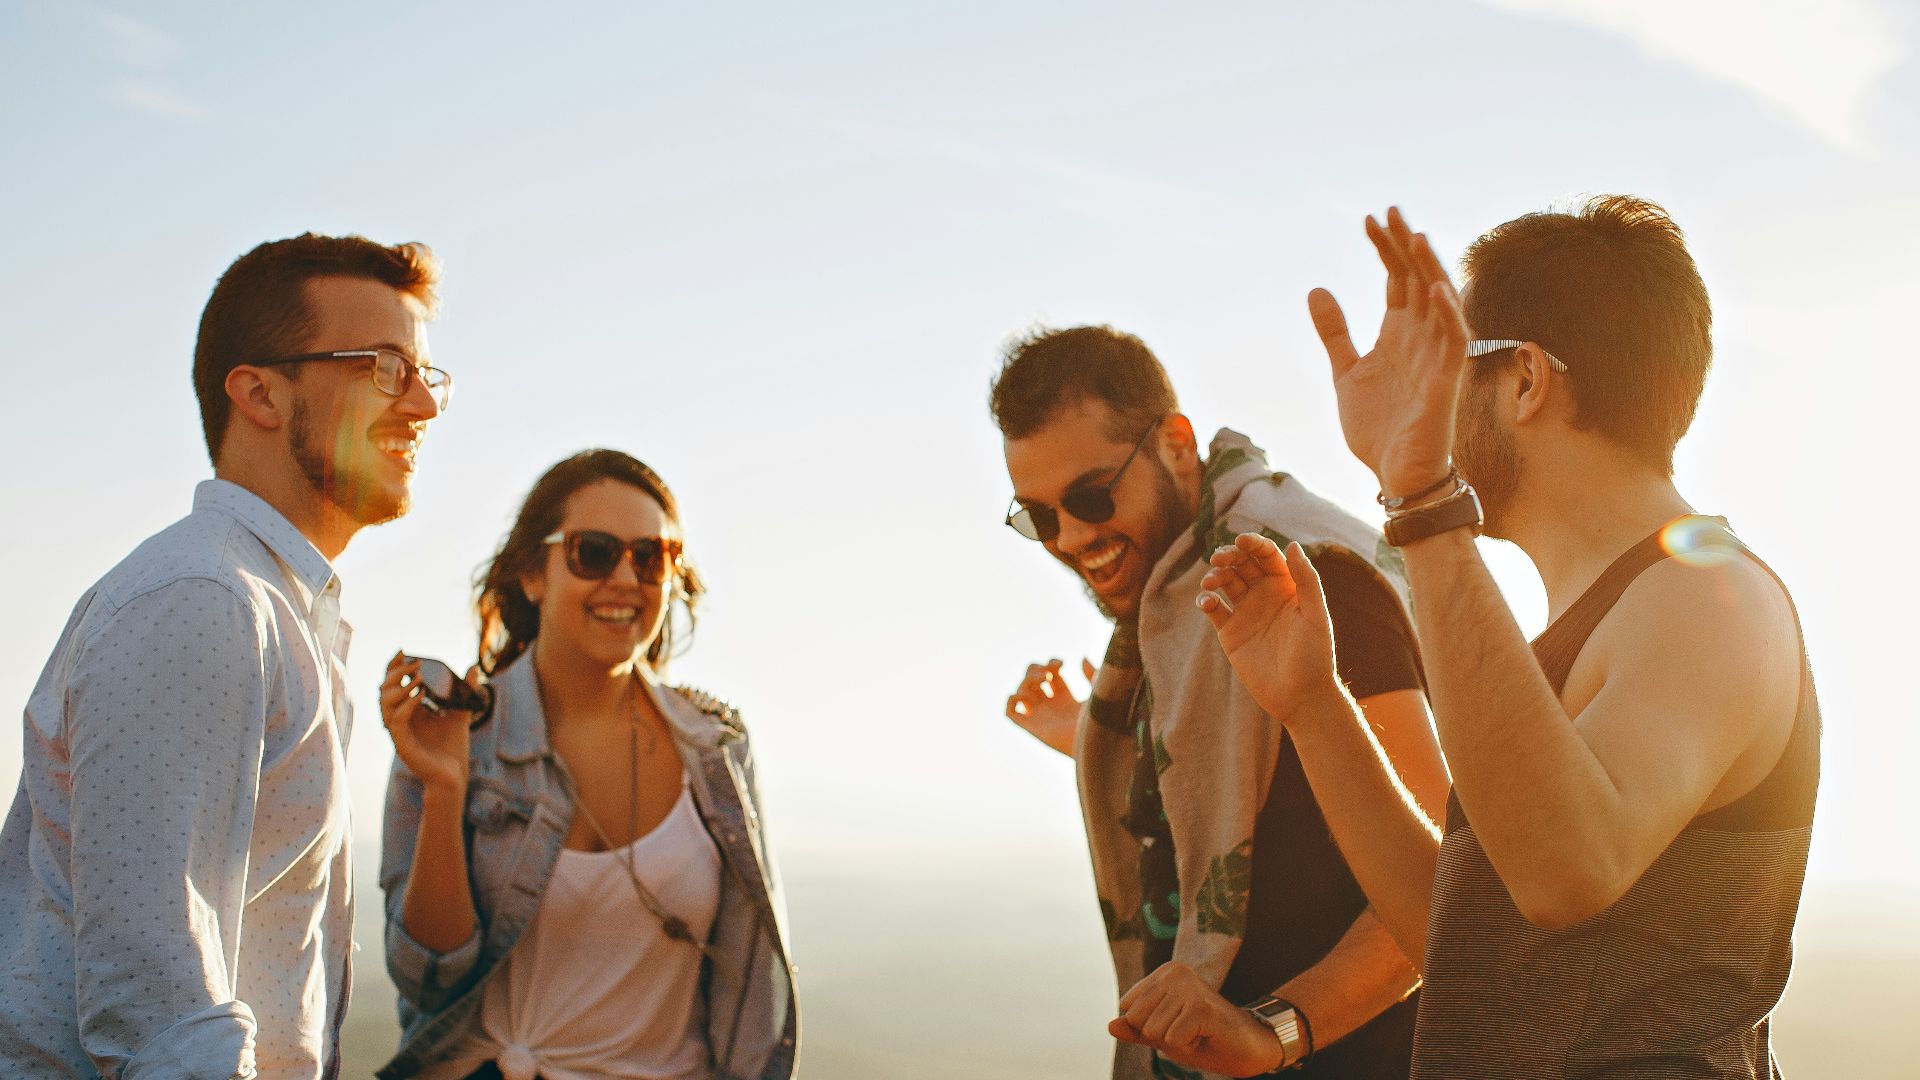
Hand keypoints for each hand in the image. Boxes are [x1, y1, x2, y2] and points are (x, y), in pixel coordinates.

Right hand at [381, 651, 474, 791]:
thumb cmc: (453, 747)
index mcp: (408, 711)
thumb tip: (473, 667)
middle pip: (384, 690)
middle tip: (416, 663)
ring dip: (399, 687)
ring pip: (384, 705)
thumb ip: (466, 691)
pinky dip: (406, 706)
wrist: (454, 775)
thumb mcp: (461, 712)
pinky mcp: (402, 744)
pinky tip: (420, 696)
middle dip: (396, 673)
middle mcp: (399, 719)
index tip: (404, 650)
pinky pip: (395, 722)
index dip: (394, 667)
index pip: (393, 684)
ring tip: (418, 678)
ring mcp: (398, 732)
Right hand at [1004, 658, 1093, 755]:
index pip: (1050, 675)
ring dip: (1027, 680)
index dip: (1051, 664)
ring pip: (1021, 691)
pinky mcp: (1031, 727)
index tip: (1061, 664)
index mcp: (1066, 698)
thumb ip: (1092, 674)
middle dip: (1036, 669)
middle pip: (1032, 680)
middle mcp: (1050, 707)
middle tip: (1048, 672)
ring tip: (1044, 679)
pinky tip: (1028, 694)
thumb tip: (1081, 658)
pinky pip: (1010, 712)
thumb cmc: (1100, 722)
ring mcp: (1040, 716)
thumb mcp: (1098, 692)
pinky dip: (1012, 699)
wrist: (1095, 743)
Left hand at [1109, 962, 1284, 1076]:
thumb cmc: (1204, 1038)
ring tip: (1197, 1033)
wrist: (1248, 1046)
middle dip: (1160, 1036)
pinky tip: (1205, 1037)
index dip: (1148, 1028)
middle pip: (1137, 1020)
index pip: (1128, 1009)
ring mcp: (1189, 987)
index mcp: (1163, 973)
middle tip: (1188, 1030)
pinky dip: (1187, 1048)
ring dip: (1175, 1042)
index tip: (1176, 1024)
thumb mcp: (1163, 1035)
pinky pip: (1172, 1040)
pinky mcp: (1201, 1007)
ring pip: (1153, 1031)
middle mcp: (1174, 973)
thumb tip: (1110, 1025)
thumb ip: (1136, 1030)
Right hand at [1197, 537, 1340, 723]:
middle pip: (1242, 563)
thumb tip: (1293, 544)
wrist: (1300, 696)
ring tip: (1210, 581)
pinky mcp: (1230, 632)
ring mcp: (1246, 612)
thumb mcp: (1316, 615)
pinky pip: (1213, 609)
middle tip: (1219, 558)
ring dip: (1215, 575)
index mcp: (1287, 586)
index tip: (1241, 541)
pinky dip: (1206, 600)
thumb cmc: (1315, 656)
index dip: (1254, 543)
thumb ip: (1307, 580)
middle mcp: (1265, 595)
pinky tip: (1207, 602)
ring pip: (1225, 582)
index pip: (1267, 555)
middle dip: (1229, 555)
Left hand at [1310, 206, 1470, 496]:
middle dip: (1404, 246)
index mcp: (1399, 333)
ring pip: (1439, 303)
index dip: (1385, 249)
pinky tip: (1436, 289)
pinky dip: (1448, 315)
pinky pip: (1454, 342)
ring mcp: (1436, 357)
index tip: (1367, 219)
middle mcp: (1421, 338)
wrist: (1396, 476)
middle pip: (1417, 280)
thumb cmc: (1379, 428)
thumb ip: (1335, 333)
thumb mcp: (1346, 373)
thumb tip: (1317, 289)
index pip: (1397, 279)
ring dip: (1428, 269)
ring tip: (1413, 237)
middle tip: (1389, 211)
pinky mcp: (1447, 382)